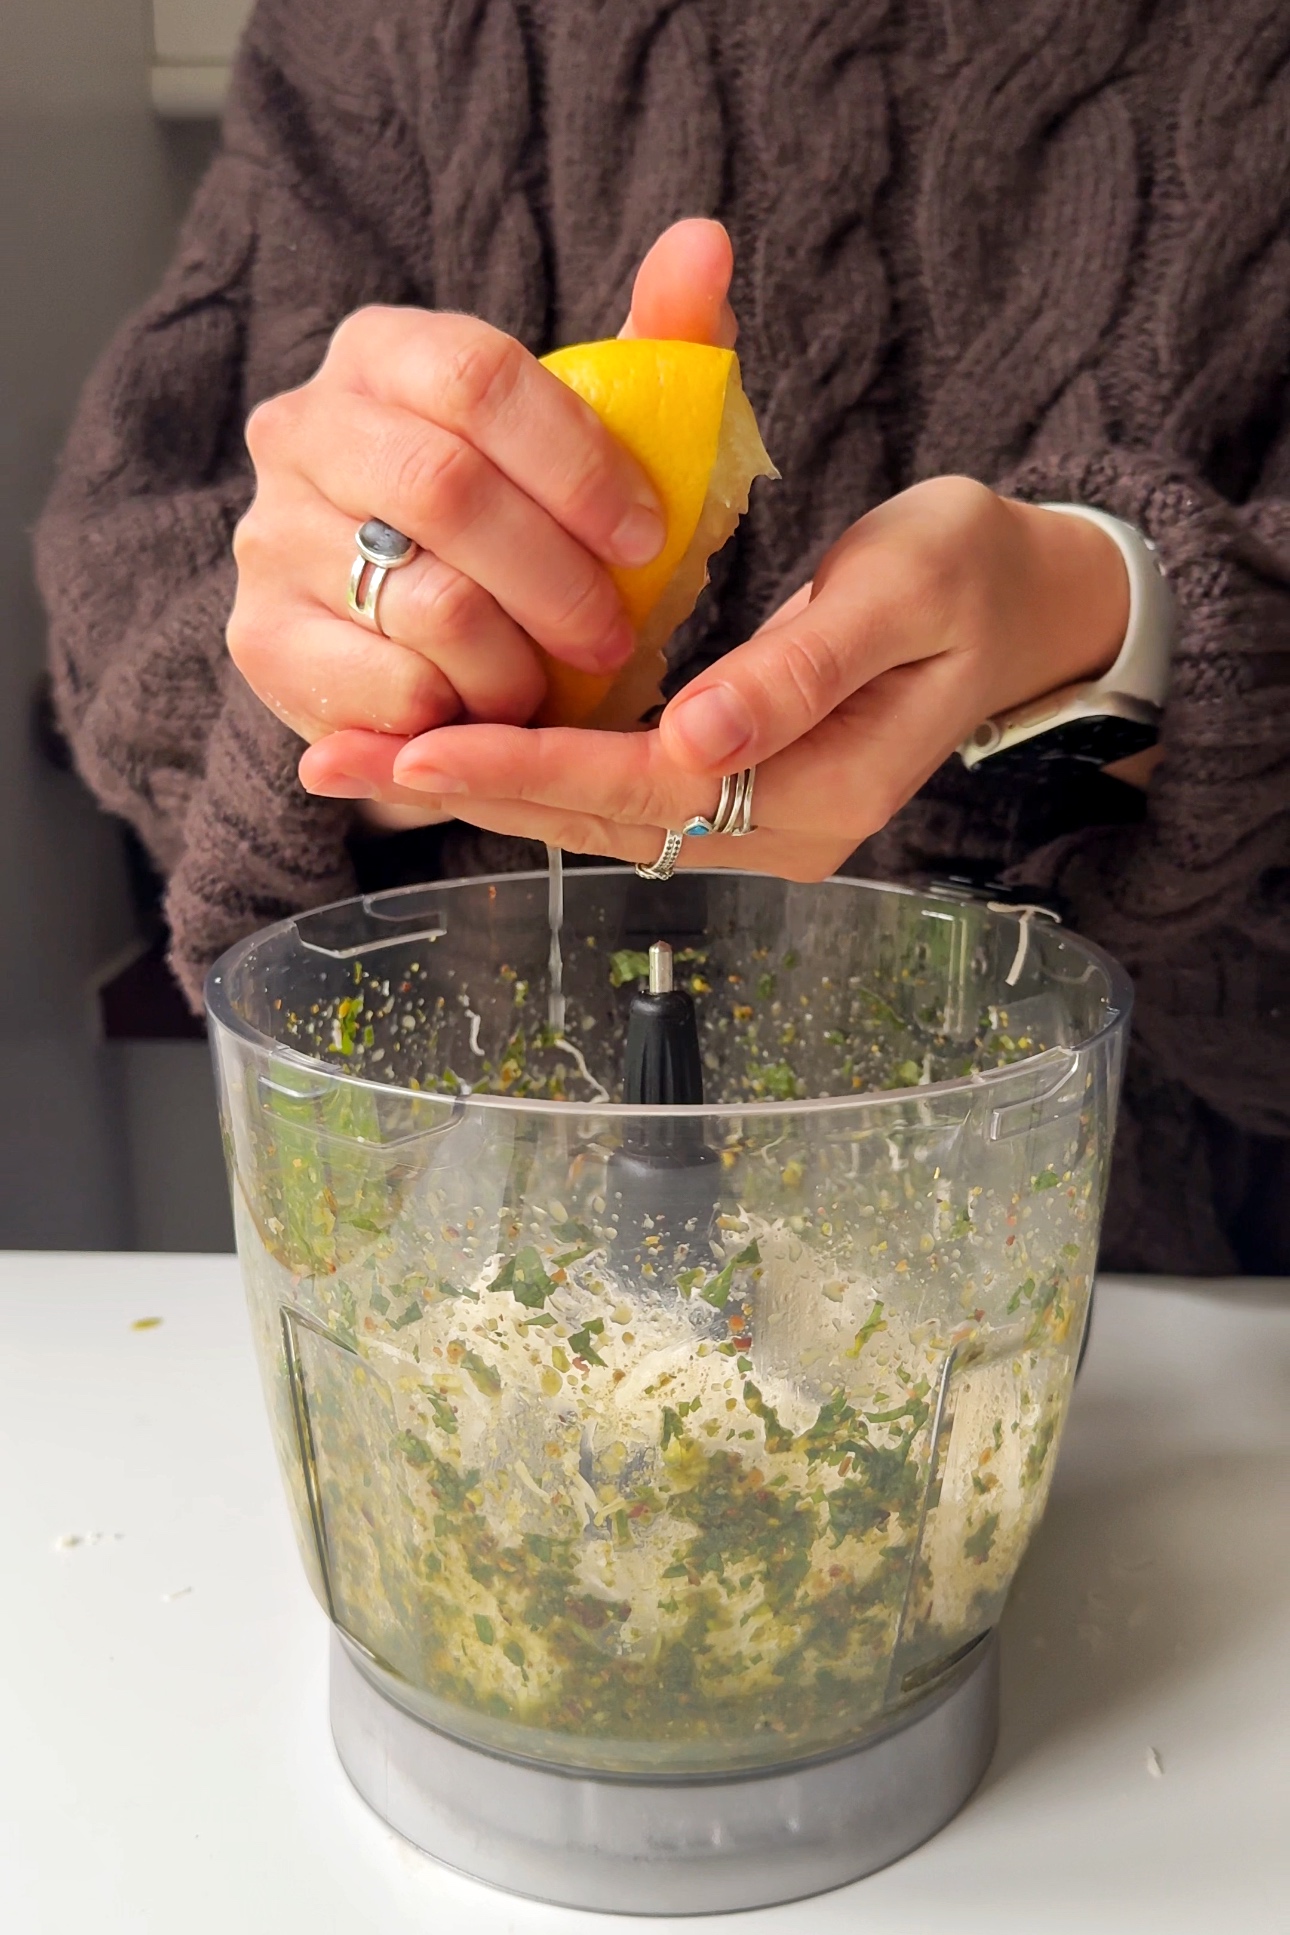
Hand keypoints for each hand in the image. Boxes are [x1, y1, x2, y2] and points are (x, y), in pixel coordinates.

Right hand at [229, 219, 737, 828]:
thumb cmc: (531, 535)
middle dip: (557, 578)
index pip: (477, 376)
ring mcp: (268, 533)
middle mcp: (301, 427)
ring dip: (519, 661)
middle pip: (444, 488)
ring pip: (426, 602)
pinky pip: (390, 686)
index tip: (648, 537)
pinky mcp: (260, 639)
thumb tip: (704, 241)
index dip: (578, 463)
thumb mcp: (601, 445)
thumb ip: (657, 349)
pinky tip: (484, 711)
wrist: (427, 652)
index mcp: (383, 352)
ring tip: (552, 681)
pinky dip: (463, 713)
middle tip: (613, 637)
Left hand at [314, 476, 1130, 869]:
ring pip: (586, 820)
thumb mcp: (906, 589)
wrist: (1020, 608)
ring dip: (474, 790)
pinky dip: (521, 774)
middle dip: (459, 787)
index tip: (415, 743)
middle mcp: (773, 835)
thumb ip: (802, 667)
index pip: (640, 785)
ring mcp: (751, 831)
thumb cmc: (965, 574)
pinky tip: (441, 753)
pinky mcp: (731, 803)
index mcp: (816, 786)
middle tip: (327, 765)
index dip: (525, 761)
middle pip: (589, 820)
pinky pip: (607, 801)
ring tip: (354, 764)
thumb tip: (702, 738)